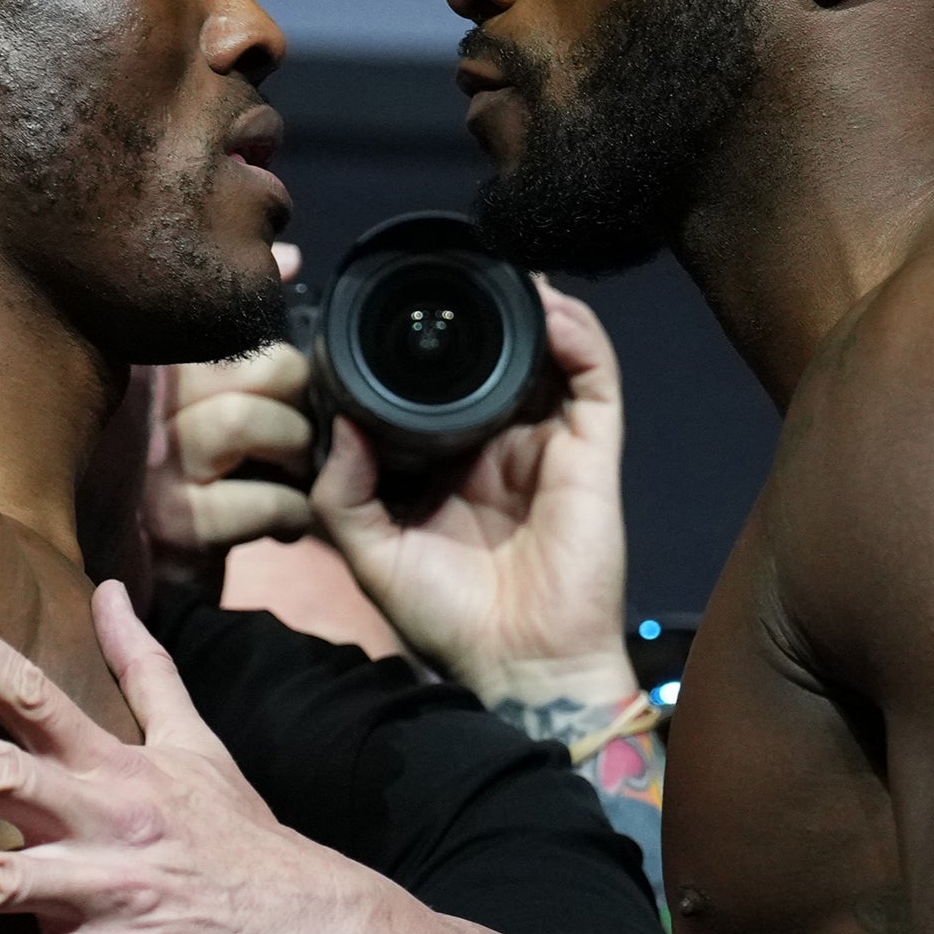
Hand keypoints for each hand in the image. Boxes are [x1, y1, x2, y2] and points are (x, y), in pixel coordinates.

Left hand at [0, 582, 461, 933]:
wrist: (293, 924)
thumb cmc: (228, 830)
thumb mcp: (192, 742)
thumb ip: (142, 667)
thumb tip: (109, 589)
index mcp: (118, 769)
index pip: (36, 694)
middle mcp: (104, 825)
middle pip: (7, 777)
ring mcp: (99, 898)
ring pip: (2, 883)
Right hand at [142, 243, 315, 571]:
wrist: (165, 586)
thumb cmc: (211, 481)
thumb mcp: (226, 401)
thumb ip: (250, 330)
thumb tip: (287, 255)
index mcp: (164, 376)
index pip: (212, 323)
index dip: (261, 325)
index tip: (293, 334)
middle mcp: (148, 414)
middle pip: (237, 366)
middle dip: (291, 392)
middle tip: (301, 428)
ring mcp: (158, 470)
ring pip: (239, 422)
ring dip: (292, 449)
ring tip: (296, 473)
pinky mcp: (177, 526)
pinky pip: (256, 500)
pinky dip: (290, 512)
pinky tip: (287, 523)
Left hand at [312, 280, 635, 707]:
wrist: (518, 666)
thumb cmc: (447, 619)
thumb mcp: (370, 551)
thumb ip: (343, 489)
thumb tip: (338, 420)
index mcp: (452, 459)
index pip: (441, 384)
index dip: (423, 344)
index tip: (388, 305)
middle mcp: (503, 441)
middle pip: (499, 355)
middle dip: (482, 309)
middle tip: (453, 266)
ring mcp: (551, 440)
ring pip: (551, 351)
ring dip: (533, 306)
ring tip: (503, 268)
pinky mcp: (592, 448)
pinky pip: (594, 376)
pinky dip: (577, 333)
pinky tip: (548, 308)